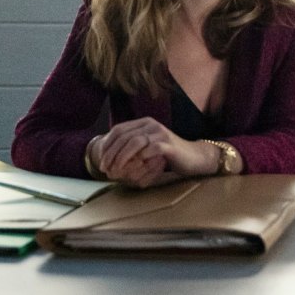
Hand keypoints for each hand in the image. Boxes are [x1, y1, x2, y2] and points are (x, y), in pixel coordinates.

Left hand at [89, 117, 215, 187]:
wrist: (193, 157)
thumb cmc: (168, 155)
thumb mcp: (147, 147)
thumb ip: (132, 147)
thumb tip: (109, 155)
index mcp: (144, 123)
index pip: (118, 130)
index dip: (107, 146)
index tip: (101, 161)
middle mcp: (151, 124)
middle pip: (124, 136)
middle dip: (111, 154)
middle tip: (106, 170)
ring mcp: (160, 133)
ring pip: (134, 141)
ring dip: (122, 158)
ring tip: (116, 171)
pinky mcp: (168, 144)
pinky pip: (150, 150)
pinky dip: (140, 159)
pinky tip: (134, 169)